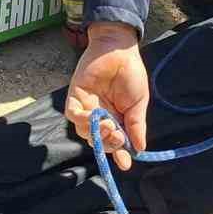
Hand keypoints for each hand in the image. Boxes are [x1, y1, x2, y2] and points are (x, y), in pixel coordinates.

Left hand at [63, 22, 147, 170]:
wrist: (119, 48)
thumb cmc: (131, 73)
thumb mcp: (138, 102)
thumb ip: (136, 124)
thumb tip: (140, 148)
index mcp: (117, 118)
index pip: (115, 142)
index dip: (119, 154)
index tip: (125, 164)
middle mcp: (101, 116)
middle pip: (98, 140)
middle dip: (107, 143)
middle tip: (117, 135)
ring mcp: (87, 106)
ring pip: (84, 131)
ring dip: (95, 133)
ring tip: (108, 124)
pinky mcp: (75, 95)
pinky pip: (73, 114)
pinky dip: (80, 119)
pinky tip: (92, 115)